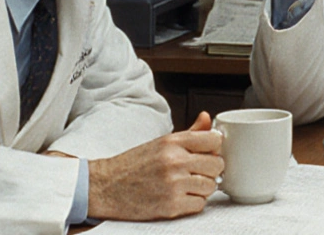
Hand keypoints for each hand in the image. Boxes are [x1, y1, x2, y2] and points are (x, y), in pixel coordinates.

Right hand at [88, 111, 223, 220]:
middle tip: (198, 172)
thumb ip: (189, 133)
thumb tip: (207, 118)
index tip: (210, 152)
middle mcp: (174, 161)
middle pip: (217, 164)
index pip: (214, 140)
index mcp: (172, 142)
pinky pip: (200, 204)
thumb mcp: (161, 143)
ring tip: (187, 185)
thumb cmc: (133, 164)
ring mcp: (173, 184)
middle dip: (211, 169)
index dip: (215, 147)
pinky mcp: (171, 206)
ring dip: (203, 188)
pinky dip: (193, 203)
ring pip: (211, 186)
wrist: (106, 187)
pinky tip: (181, 197)